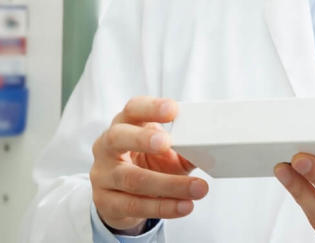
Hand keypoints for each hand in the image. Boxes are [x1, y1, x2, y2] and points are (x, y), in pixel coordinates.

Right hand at [90, 97, 207, 233]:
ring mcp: (103, 175)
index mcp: (125, 125)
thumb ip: (186, 147)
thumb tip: (211, 148)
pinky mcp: (106, 202)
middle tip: (167, 142)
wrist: (124, 195)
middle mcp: (107, 147)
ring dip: (169, 185)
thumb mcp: (166, 151)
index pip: (132, 109)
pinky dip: (163, 207)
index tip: (173, 110)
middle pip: (118, 138)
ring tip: (198, 188)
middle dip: (142, 139)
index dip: (150, 108)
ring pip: (132, 179)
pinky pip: (134, 206)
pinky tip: (184, 206)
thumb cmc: (149, 162)